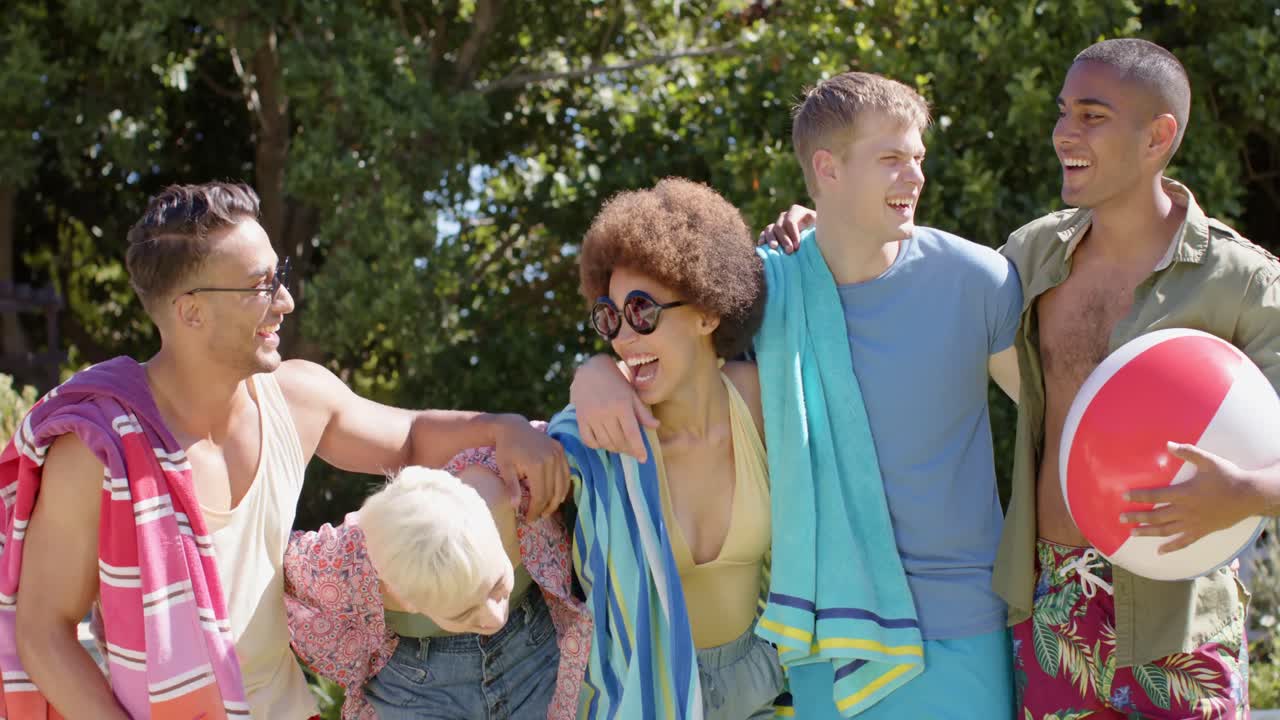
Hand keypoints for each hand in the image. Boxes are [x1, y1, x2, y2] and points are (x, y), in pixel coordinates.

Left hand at [491, 415, 569, 518]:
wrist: (512, 427)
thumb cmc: (506, 449)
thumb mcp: (505, 468)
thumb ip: (511, 487)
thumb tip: (514, 506)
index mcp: (537, 464)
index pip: (541, 495)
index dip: (536, 510)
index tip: (529, 519)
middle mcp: (551, 459)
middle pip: (553, 492)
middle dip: (546, 508)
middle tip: (537, 517)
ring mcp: (558, 453)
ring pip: (563, 485)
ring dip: (557, 500)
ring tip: (547, 510)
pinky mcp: (561, 450)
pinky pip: (567, 473)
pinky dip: (564, 486)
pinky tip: (557, 496)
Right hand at [570, 354, 658, 460]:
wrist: (590, 370)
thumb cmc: (616, 381)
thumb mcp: (632, 393)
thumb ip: (643, 412)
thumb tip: (656, 426)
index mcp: (622, 405)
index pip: (632, 434)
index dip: (638, 449)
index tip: (643, 459)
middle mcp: (606, 412)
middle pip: (618, 441)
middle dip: (627, 449)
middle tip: (632, 450)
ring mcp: (591, 416)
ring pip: (604, 443)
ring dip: (614, 448)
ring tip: (620, 445)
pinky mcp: (580, 418)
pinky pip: (588, 440)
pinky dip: (597, 445)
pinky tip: (604, 441)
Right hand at [757, 205, 816, 253]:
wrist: (815, 238)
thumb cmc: (820, 232)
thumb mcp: (821, 227)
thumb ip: (819, 227)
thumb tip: (818, 231)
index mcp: (797, 211)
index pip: (791, 220)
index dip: (793, 234)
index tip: (797, 246)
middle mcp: (785, 216)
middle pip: (780, 226)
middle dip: (784, 239)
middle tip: (789, 251)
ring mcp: (777, 223)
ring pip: (770, 229)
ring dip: (771, 239)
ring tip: (775, 248)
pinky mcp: (771, 232)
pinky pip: (764, 233)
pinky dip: (762, 239)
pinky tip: (762, 245)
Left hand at [1122, 442, 1263, 553]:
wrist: (1249, 496)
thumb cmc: (1228, 476)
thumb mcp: (1208, 460)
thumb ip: (1188, 452)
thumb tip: (1168, 444)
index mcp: (1185, 493)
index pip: (1155, 495)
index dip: (1138, 496)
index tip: (1124, 497)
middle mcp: (1186, 510)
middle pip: (1156, 516)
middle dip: (1137, 517)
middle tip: (1121, 518)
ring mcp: (1194, 523)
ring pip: (1166, 531)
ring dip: (1148, 532)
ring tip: (1133, 533)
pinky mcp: (1202, 531)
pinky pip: (1184, 542)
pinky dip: (1171, 547)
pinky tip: (1160, 551)